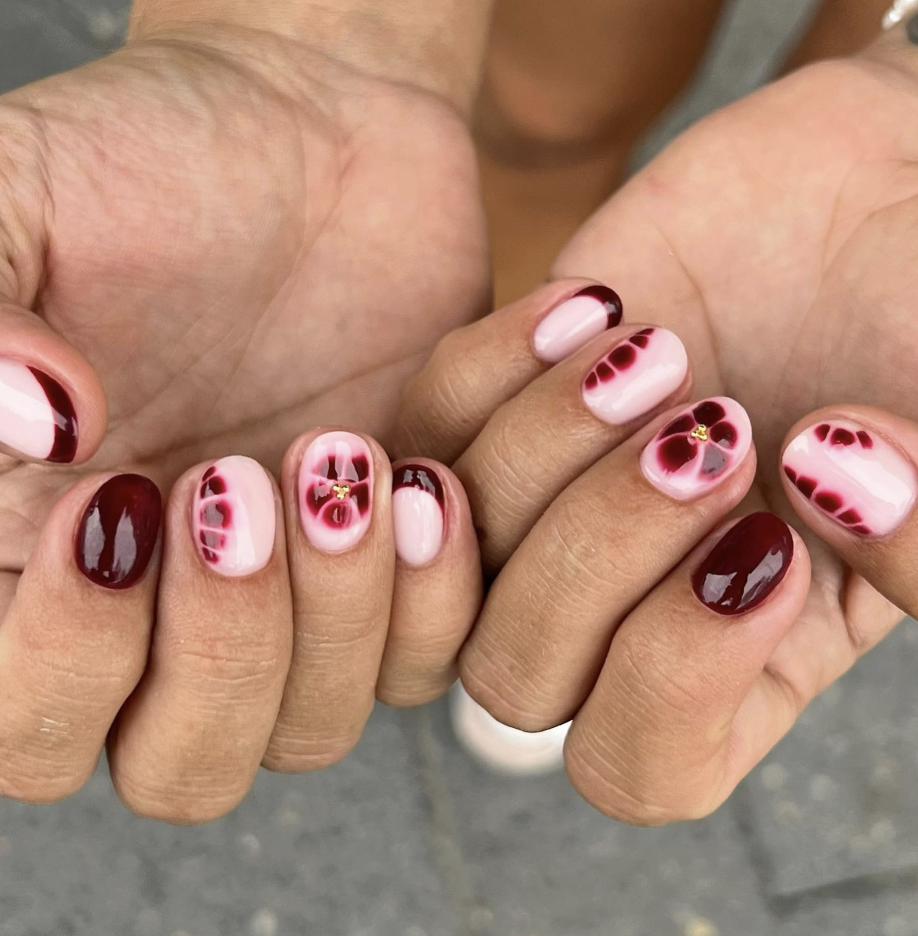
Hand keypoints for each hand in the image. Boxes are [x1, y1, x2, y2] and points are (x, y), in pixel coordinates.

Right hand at [0, 7, 488, 812]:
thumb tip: (31, 431)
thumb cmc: (150, 163)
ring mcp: (294, 598)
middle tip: (242, 479)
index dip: (62, 660)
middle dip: (224, 651)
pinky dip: (438, 588)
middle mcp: (168, 608)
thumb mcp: (18, 208)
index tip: (120, 497)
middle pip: (181, 766)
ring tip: (347, 457)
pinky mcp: (398, 568)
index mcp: (45, 553)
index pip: (28, 724)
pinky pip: (428, 659)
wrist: (313, 135)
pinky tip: (428, 474)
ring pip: (313, 729)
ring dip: (339, 617)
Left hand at [396, 30, 917, 823]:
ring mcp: (548, 504)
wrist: (861, 189)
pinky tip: (596, 305)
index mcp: (739, 661)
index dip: (677, 676)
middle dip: (599, 550)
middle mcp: (624, 601)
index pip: (638, 766)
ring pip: (448, 555)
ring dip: (544, 450)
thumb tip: (817, 487)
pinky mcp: (503, 404)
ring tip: (660, 348)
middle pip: (513, 676)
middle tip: (713, 424)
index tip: (766, 540)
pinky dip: (490, 369)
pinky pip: (426, 429)